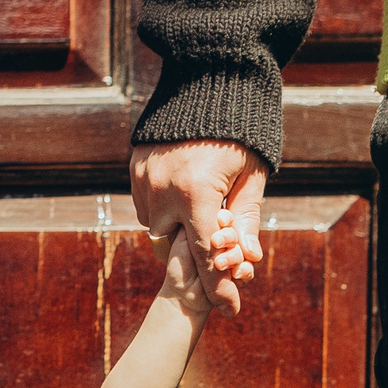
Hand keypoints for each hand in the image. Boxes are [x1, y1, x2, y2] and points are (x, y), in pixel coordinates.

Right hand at [130, 139, 269, 315]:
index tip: (230, 308)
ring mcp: (144, 178)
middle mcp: (163, 189)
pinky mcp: (135, 168)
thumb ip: (247, 218)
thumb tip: (249, 259)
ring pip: (157, 227)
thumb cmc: (241, 130)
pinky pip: (146, 205)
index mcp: (196, 192)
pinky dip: (163, 208)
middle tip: (213, 242)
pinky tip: (183, 192)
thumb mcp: (252, 175)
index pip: (206, 255)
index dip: (219, 286)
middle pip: (174, 247)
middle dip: (193, 250)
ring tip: (198, 210)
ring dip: (177, 229)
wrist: (208, 79)